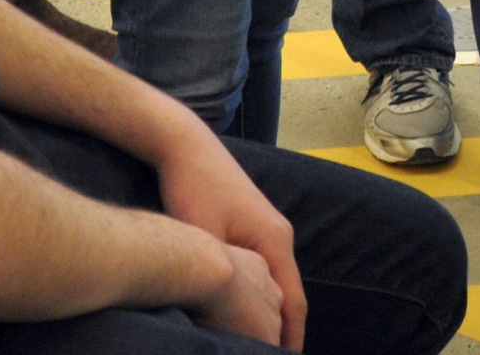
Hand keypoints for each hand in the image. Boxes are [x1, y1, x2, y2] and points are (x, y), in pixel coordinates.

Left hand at [157, 130, 304, 349]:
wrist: (184, 145)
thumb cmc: (194, 189)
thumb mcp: (203, 238)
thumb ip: (218, 278)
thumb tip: (219, 316)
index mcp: (276, 241)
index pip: (294, 303)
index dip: (292, 339)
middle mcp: (279, 235)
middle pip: (290, 294)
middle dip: (285, 330)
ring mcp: (267, 226)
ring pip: (276, 280)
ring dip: (273, 312)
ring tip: (262, 344)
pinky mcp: (250, 221)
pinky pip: (264, 267)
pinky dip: (262, 293)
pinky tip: (246, 308)